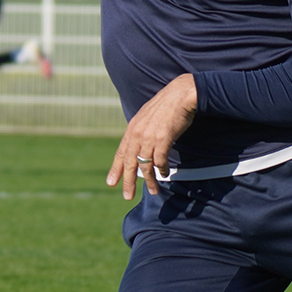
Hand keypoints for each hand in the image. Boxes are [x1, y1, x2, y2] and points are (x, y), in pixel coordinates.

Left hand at [106, 74, 197, 199]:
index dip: (116, 169)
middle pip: (130, 163)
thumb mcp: (147, 117)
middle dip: (128, 182)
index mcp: (132, 129)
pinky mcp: (163, 139)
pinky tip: (163, 174)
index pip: (121, 153)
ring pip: (145, 165)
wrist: (180, 95)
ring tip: (152, 191)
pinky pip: (160, 160)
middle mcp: (138, 134)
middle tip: (127, 196)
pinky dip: (161, 169)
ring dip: (149, 180)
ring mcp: (150, 137)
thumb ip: (141, 131)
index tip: (111, 183)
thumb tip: (139, 145)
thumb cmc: (166, 106)